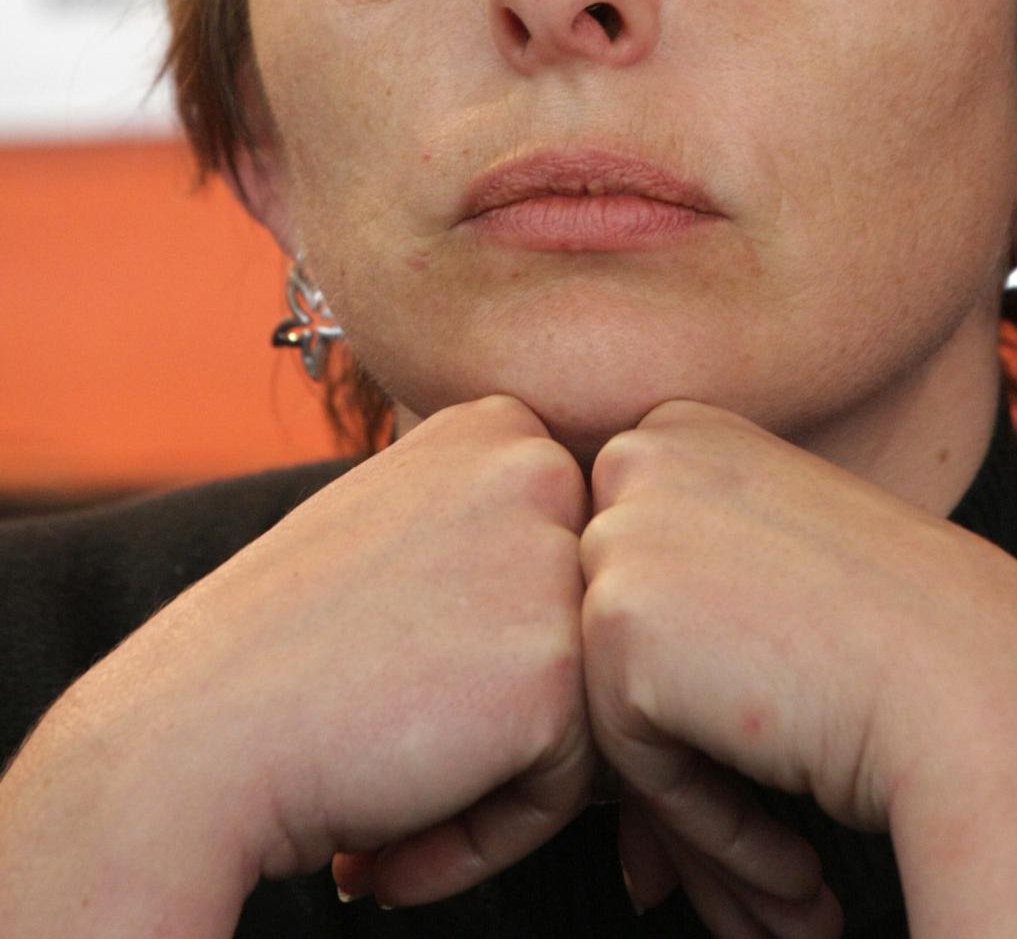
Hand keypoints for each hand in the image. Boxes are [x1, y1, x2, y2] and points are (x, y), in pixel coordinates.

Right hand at [26, 396, 597, 927]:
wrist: (183, 742)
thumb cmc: (276, 654)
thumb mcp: (396, 531)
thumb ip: (491, 533)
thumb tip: (579, 598)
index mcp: (498, 426)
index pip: (562, 565)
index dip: (484, 646)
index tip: (393, 672)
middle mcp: (539, 465)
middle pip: (588, 630)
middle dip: (503, 710)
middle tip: (388, 739)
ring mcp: (554, 557)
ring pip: (588, 706)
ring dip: (497, 777)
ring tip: (389, 785)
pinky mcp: (557, 664)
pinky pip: (569, 784)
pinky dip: (490, 834)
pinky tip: (393, 837)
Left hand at [579, 398, 1016, 936]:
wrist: (986, 688)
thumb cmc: (916, 643)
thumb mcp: (787, 585)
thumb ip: (692, 619)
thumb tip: (625, 736)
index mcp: (685, 431)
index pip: (640, 580)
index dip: (693, 694)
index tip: (767, 768)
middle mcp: (639, 458)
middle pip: (617, 641)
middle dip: (683, 766)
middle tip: (781, 876)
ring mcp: (621, 531)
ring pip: (613, 707)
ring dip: (696, 816)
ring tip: (790, 896)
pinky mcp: (615, 620)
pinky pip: (625, 757)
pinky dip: (703, 825)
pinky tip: (795, 867)